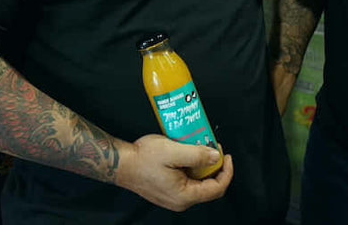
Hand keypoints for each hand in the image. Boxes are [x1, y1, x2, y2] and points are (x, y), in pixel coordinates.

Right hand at [115, 134, 233, 211]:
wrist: (121, 163)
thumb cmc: (144, 158)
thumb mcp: (174, 151)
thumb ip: (198, 155)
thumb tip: (216, 157)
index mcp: (184, 196)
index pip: (217, 189)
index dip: (227, 172)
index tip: (226, 155)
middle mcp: (180, 201)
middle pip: (209, 187)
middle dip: (215, 167)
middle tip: (213, 147)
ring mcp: (173, 197)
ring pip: (198, 183)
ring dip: (203, 166)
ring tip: (201, 147)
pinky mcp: (168, 191)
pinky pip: (188, 181)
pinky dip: (193, 168)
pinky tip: (189, 153)